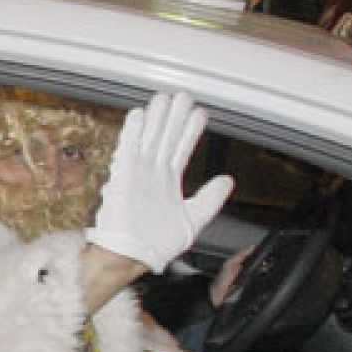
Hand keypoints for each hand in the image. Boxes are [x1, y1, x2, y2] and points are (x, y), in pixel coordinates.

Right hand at [88, 92, 233, 273]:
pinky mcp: (124, 178)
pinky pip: (129, 151)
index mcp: (168, 182)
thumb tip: (228, 180)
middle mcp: (153, 174)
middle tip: (182, 96)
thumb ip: (211, 199)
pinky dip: (133, 133)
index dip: (191, 131)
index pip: (182, 149)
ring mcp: (138, 174)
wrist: (133, 255)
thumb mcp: (194, 220)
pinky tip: (138, 115)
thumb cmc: (157, 243)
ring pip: (150, 139)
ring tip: (164, 98)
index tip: (199, 113)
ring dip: (156, 118)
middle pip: (166, 138)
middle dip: (174, 117)